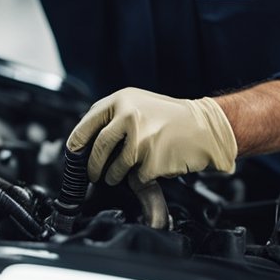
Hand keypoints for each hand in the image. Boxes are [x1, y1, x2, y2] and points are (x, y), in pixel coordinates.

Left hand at [67, 87, 236, 187]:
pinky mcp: (152, 160)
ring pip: (115, 167)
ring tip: (118, 176)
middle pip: (99, 147)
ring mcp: (140, 139)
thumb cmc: (171, 118)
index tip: (73, 152)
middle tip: (92, 174)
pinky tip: (148, 171)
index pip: (89, 122)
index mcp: (122, 100)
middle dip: (92, 165)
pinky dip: (139, 180)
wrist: (207, 127)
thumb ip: (114, 116)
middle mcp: (128, 116)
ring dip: (114, 176)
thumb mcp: (140, 103)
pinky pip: (136, 178)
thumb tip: (85, 138)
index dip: (78, 140)